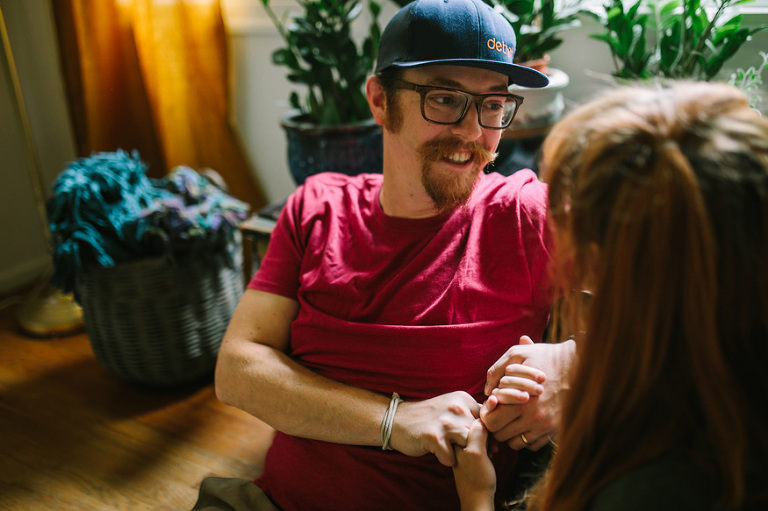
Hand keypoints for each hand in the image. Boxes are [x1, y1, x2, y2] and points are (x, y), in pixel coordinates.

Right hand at [390, 391, 480, 466]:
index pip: (487, 419)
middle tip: (477, 456)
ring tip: (459, 457)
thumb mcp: (450, 407)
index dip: (489, 434)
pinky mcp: (433, 436)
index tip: (487, 445)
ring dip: (465, 455)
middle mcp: (456, 408)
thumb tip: (495, 424)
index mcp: (462, 399)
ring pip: (469, 444)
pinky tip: (443, 457)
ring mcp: (445, 422)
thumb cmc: (428, 418)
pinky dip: (448, 460)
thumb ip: (470, 413)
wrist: (396, 420)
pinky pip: (450, 457)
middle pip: (480, 433)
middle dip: (481, 447)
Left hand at [453, 419, 495, 510]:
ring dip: (489, 439)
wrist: (477, 498)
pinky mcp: (470, 452)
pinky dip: (488, 445)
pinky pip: (480, 440)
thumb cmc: (477, 478)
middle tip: (492, 446)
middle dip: (487, 432)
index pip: (471, 417)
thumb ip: (477, 434)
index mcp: (456, 437)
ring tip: (492, 451)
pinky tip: (491, 453)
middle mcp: (457, 439)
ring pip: (478, 431)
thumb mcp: (477, 453)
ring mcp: (463, 445)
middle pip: (474, 423)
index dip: (485, 425)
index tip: (490, 438)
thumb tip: (481, 419)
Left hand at [481, 336, 574, 450]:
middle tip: (499, 412)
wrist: (580, 365)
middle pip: (500, 436)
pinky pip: (532, 446)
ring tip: (511, 417)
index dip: (487, 413)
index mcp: (522, 401)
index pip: (491, 422)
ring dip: (509, 433)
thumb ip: (498, 369)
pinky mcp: (555, 431)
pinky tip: (525, 422)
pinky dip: (525, 437)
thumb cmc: (547, 357)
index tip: (492, 404)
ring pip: (515, 444)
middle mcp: (534, 419)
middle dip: (496, 425)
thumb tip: (486, 389)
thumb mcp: (520, 354)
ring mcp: (545, 427)